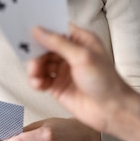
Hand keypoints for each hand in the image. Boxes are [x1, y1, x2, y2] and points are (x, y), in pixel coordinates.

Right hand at [27, 24, 139, 140]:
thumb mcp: (82, 57)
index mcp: (80, 40)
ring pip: (41, 63)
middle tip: (32, 61)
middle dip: (36, 53)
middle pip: (45, 47)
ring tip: (36, 76)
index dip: (43, 30)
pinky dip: (36, 81)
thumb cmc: (105, 81)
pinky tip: (38, 84)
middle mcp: (71, 53)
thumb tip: (38, 30)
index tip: (28, 32)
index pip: (57, 29)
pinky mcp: (58, 86)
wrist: (111, 111)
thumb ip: (58, 43)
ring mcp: (63, 70)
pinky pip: (41, 79)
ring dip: (34, 68)